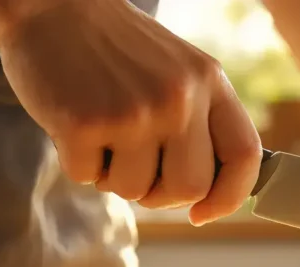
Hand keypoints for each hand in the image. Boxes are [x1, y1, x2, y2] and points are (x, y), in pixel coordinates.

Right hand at [0, 0, 261, 225]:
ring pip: (136, 190)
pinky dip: (81, 164)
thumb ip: (205, 122)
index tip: (203, 214)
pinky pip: (89, 179)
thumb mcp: (182, 72)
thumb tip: (218, 191)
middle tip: (140, 171)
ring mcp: (133, 111)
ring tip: (106, 135)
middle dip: (163, 195)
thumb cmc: (121, 51)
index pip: (245, 155)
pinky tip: (79, 127)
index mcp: (211, 82)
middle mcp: (179, 97)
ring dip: (116, 176)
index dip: (230, 196)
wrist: (54, 7)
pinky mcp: (83, 123)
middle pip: (191, 187)